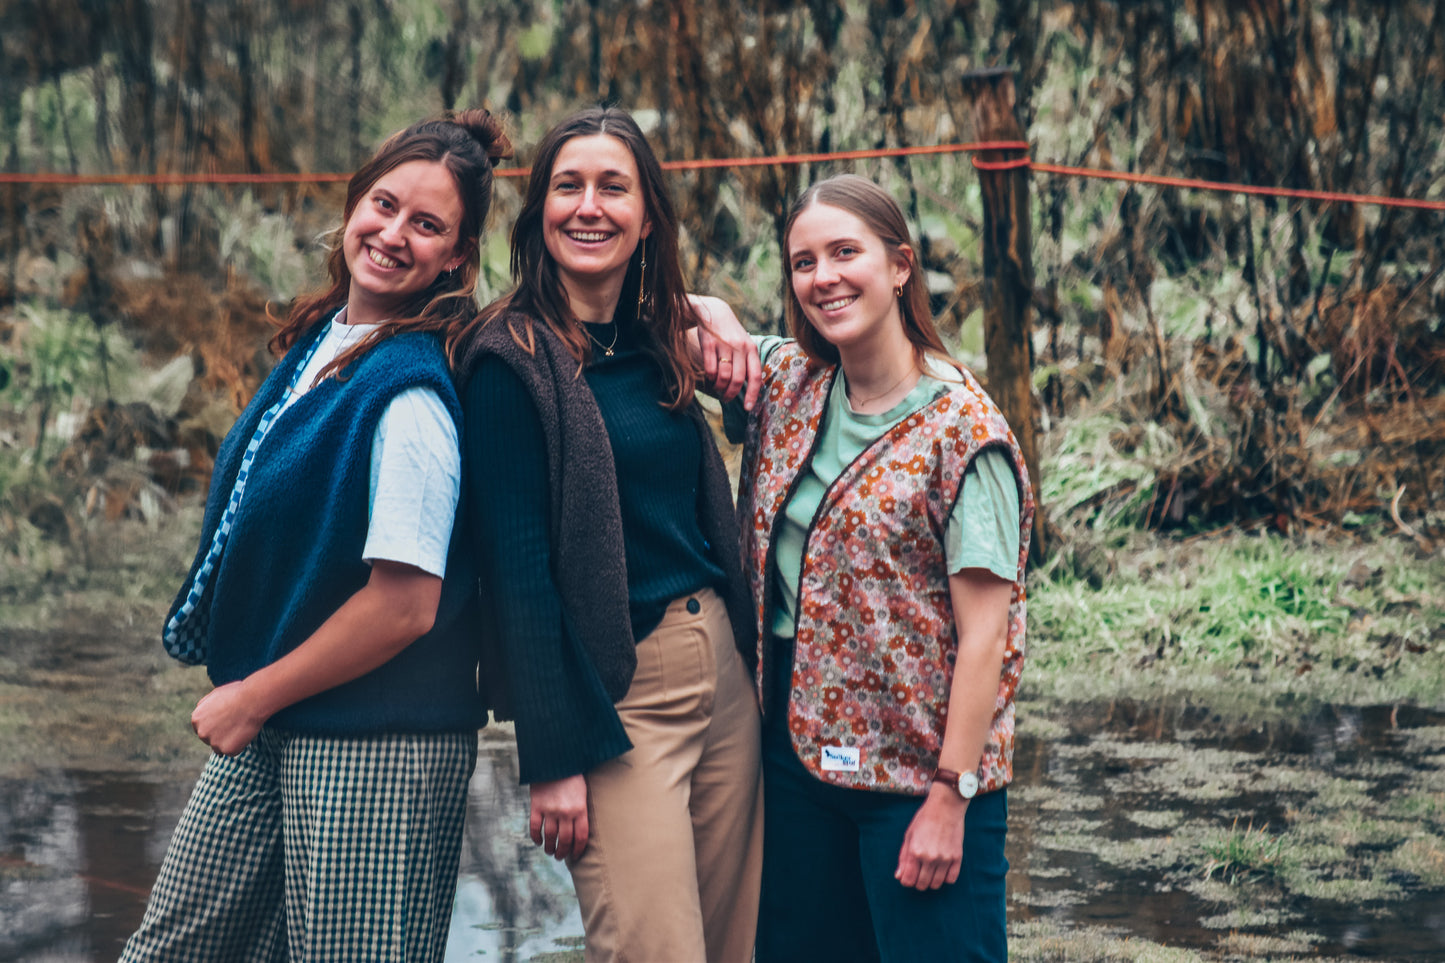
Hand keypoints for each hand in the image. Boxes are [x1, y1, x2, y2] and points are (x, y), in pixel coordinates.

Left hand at [191, 679, 265, 755]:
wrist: (252, 701)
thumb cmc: (237, 693)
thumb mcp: (215, 694)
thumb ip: (204, 705)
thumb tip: (200, 711)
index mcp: (196, 719)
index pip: (202, 729)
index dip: (215, 726)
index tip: (225, 723)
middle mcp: (201, 732)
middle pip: (209, 740)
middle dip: (220, 735)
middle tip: (235, 725)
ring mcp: (213, 743)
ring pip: (220, 747)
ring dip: (230, 741)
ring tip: (241, 727)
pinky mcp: (227, 750)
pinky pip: (233, 751)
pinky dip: (240, 745)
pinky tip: (245, 732)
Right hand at [529, 774, 589, 859]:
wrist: (555, 760)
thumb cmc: (572, 777)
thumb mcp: (583, 793)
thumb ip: (581, 812)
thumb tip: (580, 833)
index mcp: (580, 809)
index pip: (581, 837)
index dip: (578, 849)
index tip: (576, 855)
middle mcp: (565, 812)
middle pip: (565, 840)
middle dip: (563, 852)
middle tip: (561, 856)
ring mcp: (550, 810)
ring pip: (549, 837)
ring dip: (549, 847)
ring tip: (550, 851)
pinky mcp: (536, 806)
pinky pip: (535, 827)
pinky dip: (536, 837)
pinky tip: (538, 841)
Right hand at [687, 294, 760, 409]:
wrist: (714, 312)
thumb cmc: (730, 335)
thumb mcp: (744, 346)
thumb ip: (748, 364)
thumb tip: (753, 389)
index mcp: (752, 350)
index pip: (755, 376)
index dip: (752, 394)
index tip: (747, 408)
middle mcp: (740, 347)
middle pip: (738, 379)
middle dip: (731, 394)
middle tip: (725, 398)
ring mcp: (724, 344)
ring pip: (723, 375)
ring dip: (719, 386)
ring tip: (717, 388)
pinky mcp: (709, 342)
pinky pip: (710, 367)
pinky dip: (709, 376)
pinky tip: (709, 377)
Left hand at [894, 784, 965, 889]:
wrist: (945, 807)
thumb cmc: (924, 819)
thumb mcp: (909, 836)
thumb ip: (903, 858)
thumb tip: (899, 877)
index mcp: (915, 852)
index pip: (908, 880)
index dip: (906, 881)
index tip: (908, 876)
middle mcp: (930, 858)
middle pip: (922, 884)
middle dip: (917, 882)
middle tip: (918, 873)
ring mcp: (945, 859)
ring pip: (936, 884)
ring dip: (931, 882)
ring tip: (929, 872)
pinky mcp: (957, 857)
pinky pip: (951, 879)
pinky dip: (945, 878)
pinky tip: (941, 869)